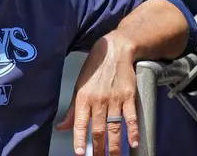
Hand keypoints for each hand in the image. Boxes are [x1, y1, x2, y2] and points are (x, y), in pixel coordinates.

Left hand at [56, 32, 138, 155]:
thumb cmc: (96, 67)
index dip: (80, 140)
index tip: (80, 153)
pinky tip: (133, 142)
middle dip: (99, 148)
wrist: (115, 50)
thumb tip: (62, 127)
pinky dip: (133, 131)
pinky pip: (131, 117)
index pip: (80, 124)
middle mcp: (99, 100)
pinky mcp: (129, 96)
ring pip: (114, 127)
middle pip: (99, 130)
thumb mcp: (79, 86)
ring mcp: (115, 99)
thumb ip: (73, 110)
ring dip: (114, 146)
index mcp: (84, 98)